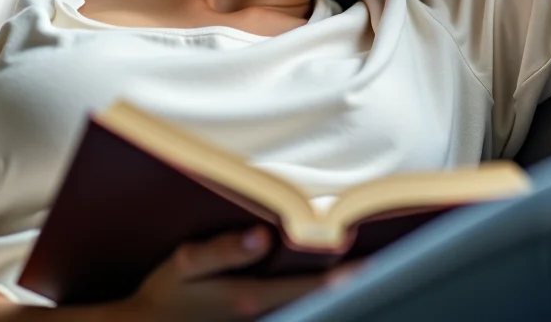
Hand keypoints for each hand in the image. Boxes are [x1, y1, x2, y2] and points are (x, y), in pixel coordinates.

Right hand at [111, 226, 364, 320]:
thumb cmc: (167, 292)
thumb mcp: (186, 264)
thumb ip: (223, 250)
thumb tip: (262, 237)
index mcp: (252, 298)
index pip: (314, 287)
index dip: (347, 274)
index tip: (375, 260)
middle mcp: (265, 318)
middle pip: (319, 302)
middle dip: (351, 285)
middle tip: (383, 265)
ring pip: (308, 311)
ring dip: (335, 294)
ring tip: (365, 275)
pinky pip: (292, 313)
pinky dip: (313, 303)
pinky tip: (329, 290)